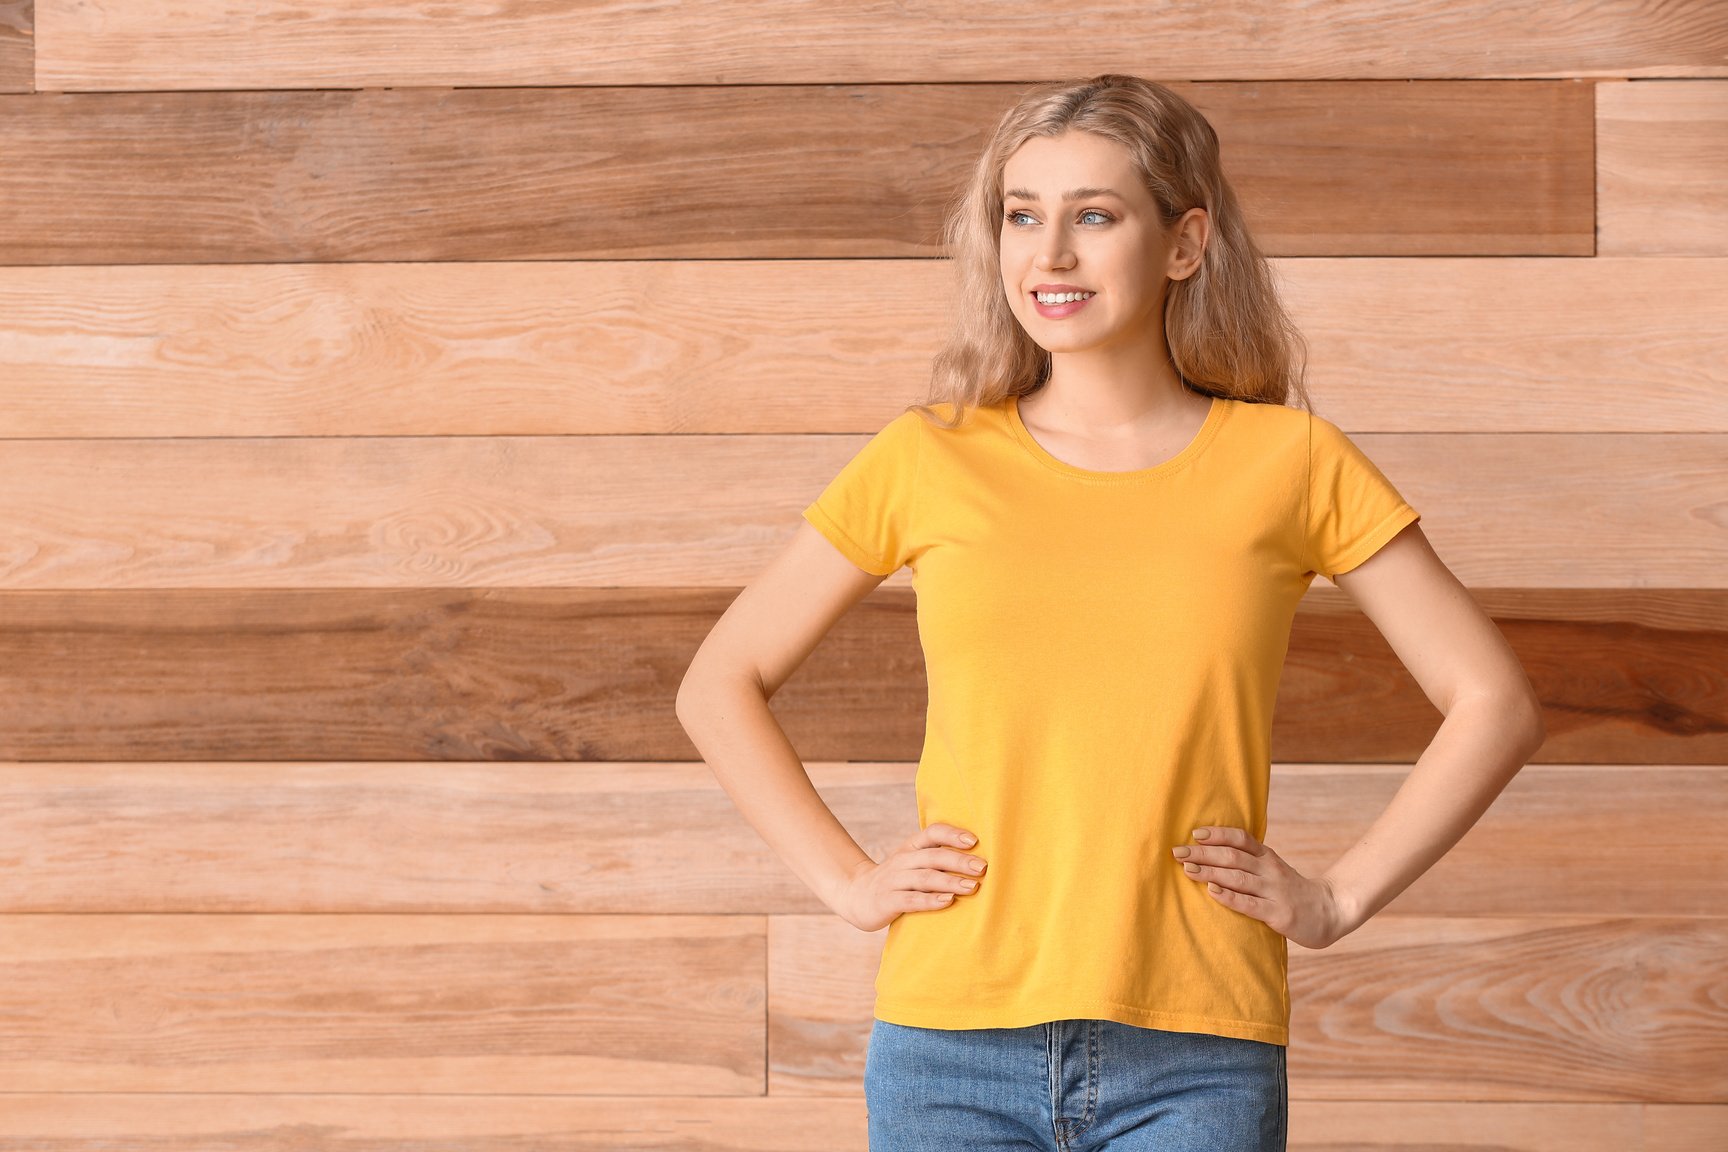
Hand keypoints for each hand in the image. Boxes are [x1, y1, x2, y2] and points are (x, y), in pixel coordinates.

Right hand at [839, 823, 987, 932]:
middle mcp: (902, 860)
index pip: (932, 833)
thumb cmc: (896, 880)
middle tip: (983, 868)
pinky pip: (911, 900)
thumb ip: (936, 858)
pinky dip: (930, 900)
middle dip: (959, 861)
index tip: (975, 841)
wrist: (856, 895)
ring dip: (950, 881)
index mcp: (910, 847)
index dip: (952, 834)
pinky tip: (948, 901)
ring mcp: (893, 881)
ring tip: (972, 886)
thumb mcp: (912, 862)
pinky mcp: (887, 901)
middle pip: (933, 856)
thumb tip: (978, 858)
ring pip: (925, 878)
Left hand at [1172, 825, 1352, 948]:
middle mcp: (1269, 869)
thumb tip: (1211, 852)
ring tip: (1187, 869)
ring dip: (1210, 872)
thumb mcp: (1272, 869)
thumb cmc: (1292, 890)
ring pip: (1237, 877)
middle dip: (1203, 853)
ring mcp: (1274, 891)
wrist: (1329, 912)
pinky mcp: (1277, 913)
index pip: (1241, 838)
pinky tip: (1212, 892)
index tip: (1194, 833)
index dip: (1217, 834)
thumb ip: (1249, 861)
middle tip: (1177, 852)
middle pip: (1233, 856)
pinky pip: (1248, 904)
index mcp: (1267, 856)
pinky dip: (1229, 897)